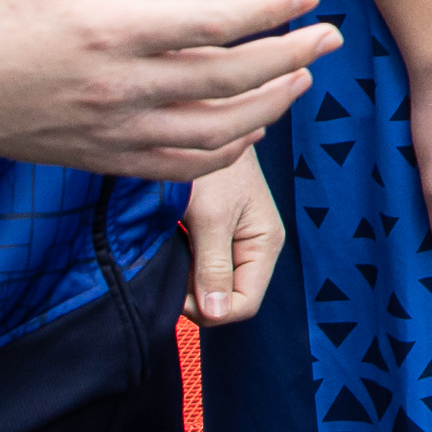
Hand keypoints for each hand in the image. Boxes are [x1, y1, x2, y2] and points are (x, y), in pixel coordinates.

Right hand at [0, 0, 335, 179]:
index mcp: (109, 29)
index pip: (212, 23)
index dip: (268, 11)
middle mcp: (119, 87)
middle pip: (228, 79)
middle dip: (290, 57)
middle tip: (329, 36)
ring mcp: (114, 131)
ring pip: (216, 132)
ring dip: (270, 105)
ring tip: (302, 78)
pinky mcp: (105, 160)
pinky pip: (181, 167)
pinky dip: (227, 152)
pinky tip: (251, 125)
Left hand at [181, 149, 285, 325]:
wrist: (205, 118)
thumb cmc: (212, 162)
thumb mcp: (211, 215)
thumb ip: (213, 266)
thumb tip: (216, 314)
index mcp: (264, 244)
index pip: (244, 304)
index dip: (209, 309)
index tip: (176, 291)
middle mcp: (254, 247)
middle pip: (227, 298)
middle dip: (195, 294)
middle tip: (167, 267)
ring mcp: (235, 241)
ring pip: (210, 284)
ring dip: (186, 277)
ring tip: (168, 250)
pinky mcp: (216, 232)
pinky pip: (200, 266)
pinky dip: (182, 264)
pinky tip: (169, 244)